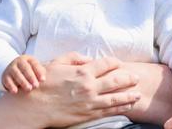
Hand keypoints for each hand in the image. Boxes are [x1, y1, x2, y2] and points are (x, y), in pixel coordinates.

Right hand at [2, 54, 45, 92]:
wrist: (11, 69)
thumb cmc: (28, 71)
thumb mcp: (34, 68)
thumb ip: (39, 72)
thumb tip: (43, 79)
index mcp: (28, 59)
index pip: (34, 64)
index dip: (39, 72)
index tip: (43, 80)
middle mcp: (19, 62)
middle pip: (25, 68)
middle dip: (31, 77)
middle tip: (36, 85)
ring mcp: (11, 68)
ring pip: (17, 74)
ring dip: (23, 82)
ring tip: (29, 88)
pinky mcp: (5, 76)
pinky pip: (8, 80)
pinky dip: (11, 86)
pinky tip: (15, 91)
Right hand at [26, 52, 141, 127]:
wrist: (32, 106)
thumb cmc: (42, 83)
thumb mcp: (56, 63)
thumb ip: (73, 58)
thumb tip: (88, 58)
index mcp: (82, 71)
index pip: (106, 64)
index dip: (115, 62)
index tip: (120, 63)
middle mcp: (89, 86)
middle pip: (116, 80)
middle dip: (128, 78)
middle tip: (137, 77)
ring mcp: (89, 101)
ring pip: (116, 98)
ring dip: (129, 95)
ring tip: (138, 94)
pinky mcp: (87, 114)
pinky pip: (108, 111)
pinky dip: (120, 108)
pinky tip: (127, 106)